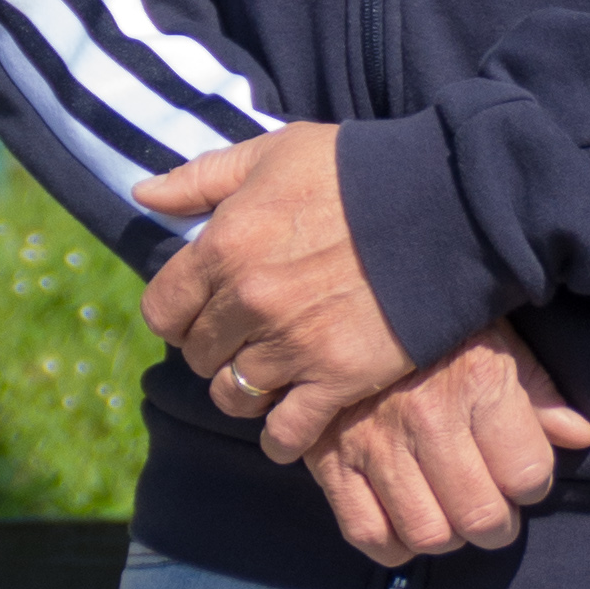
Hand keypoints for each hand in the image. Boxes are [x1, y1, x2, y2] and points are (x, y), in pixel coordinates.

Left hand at [134, 122, 413, 461]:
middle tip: (245, 337)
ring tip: (271, 374)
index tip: (204, 309)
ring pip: (233, 396)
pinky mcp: (337, 379)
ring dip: (245, 389)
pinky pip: (285, 432)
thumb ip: (202, 177)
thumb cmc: (356, 170)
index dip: (179, 313)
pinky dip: (282, 436)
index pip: (162, 309)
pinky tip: (291, 425)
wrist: (445, 206)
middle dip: (216, 347)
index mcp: (224, 245)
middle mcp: (248, 302)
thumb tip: (144, 197)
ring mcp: (291, 346)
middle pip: (198, 355)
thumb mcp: (274, 152)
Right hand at [306, 322, 589, 567]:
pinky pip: (368, 533)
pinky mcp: (330, 459)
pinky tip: (409, 520)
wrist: (347, 295)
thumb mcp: (496, 336)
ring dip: (450, 536)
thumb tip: (580, 436)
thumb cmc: (437, 323)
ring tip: (454, 514)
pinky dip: (394, 544)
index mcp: (477, 380)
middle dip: (498, 524)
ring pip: (428, 533)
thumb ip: (537, 390)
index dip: (533, 483)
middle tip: (494, 508)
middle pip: (480, 515)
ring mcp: (373, 441)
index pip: (528, 475)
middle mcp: (426, 415)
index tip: (523, 474)